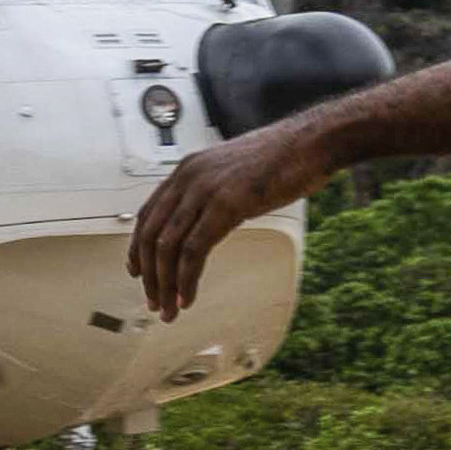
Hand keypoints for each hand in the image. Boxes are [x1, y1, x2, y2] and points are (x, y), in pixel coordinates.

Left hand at [128, 121, 330, 317]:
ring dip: (165, 284)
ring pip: (167, 247)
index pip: (148, 213)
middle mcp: (189, 178)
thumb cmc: (283, 157)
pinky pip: (193, 251)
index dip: (138, 248)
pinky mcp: (225, 205)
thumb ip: (213, 193)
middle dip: (149, 275)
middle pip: (151, 235)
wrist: (311, 141)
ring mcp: (205, 191)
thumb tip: (206, 221)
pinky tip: (188, 296)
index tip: (139, 272)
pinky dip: (186, 279)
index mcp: (188, 169)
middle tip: (155, 301)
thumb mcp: (234, 172)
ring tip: (170, 308)